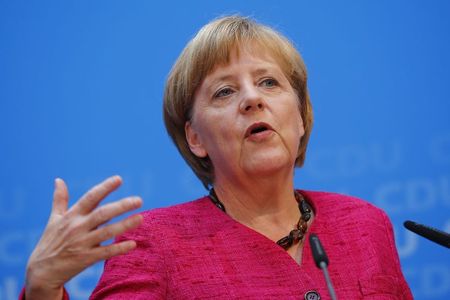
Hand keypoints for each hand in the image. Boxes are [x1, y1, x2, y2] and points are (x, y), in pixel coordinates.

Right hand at [25, 176, 142, 299]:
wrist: (41, 271)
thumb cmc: (50, 241)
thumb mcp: (53, 219)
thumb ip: (59, 199)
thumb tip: (58, 179)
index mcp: (72, 216)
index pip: (90, 198)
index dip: (104, 188)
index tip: (119, 179)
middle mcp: (77, 227)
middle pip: (102, 214)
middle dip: (121, 206)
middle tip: (139, 200)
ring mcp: (82, 243)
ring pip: (107, 232)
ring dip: (125, 225)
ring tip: (141, 218)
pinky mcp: (86, 259)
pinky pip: (106, 253)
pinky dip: (119, 248)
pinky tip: (133, 244)